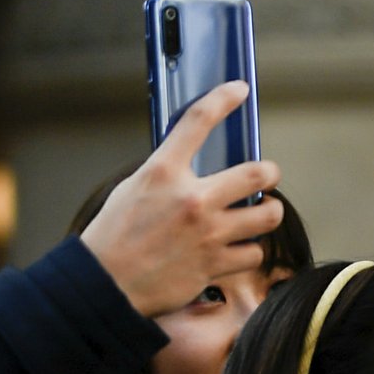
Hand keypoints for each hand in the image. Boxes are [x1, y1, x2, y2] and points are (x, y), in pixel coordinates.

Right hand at [81, 82, 285, 316]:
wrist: (103, 284)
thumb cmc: (113, 236)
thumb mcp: (134, 189)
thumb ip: (167, 174)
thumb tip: (194, 166)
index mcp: (163, 172)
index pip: (198, 121)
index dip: (223, 99)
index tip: (239, 90)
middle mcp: (192, 199)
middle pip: (258, 173)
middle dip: (269, 173)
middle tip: (267, 175)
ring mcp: (208, 233)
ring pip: (267, 215)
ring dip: (268, 212)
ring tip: (261, 212)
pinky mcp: (215, 264)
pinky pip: (254, 253)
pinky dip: (250, 250)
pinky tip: (239, 248)